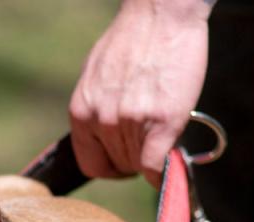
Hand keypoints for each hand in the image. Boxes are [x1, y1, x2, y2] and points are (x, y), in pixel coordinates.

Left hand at [69, 0, 211, 185]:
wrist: (160, 13)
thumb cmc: (133, 41)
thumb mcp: (97, 78)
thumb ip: (97, 110)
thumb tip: (105, 137)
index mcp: (81, 112)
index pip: (90, 165)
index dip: (110, 168)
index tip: (125, 164)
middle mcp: (101, 121)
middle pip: (119, 166)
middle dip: (136, 160)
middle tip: (151, 143)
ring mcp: (129, 122)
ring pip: (139, 165)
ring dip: (153, 158)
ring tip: (162, 135)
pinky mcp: (160, 121)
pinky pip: (156, 166)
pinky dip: (164, 173)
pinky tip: (172, 167)